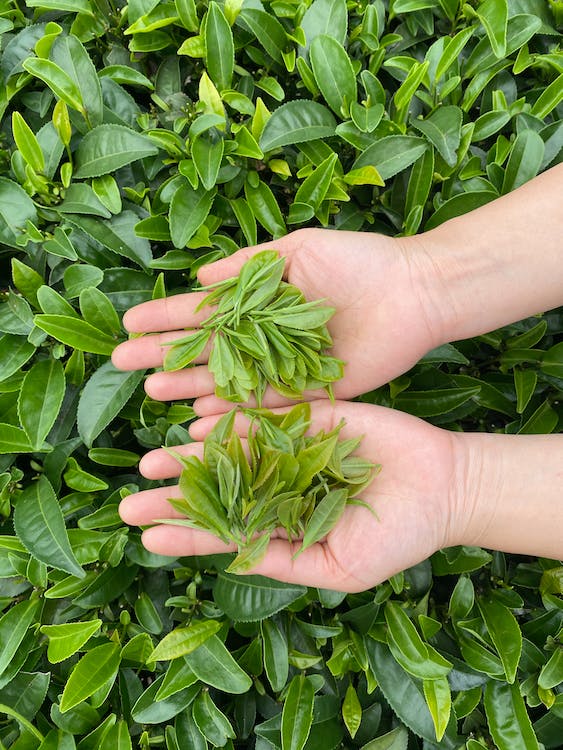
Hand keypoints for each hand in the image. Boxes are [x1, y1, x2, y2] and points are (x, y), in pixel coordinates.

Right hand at [111, 227, 443, 412]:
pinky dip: (232, 411)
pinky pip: (264, 406)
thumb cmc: (358, 261)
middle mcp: (267, 337)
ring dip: (189, 384)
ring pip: (228, 380)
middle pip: (207, 349)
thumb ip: (248, 266)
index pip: (204, 312)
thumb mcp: (297, 250)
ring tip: (153, 391)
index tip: (128, 323)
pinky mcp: (309, 393)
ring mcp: (285, 367)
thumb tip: (198, 276)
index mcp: (261, 301)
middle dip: (164, 354)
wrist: (412, 291)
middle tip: (122, 363)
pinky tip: (199, 416)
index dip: (166, 317)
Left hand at [118, 400, 457, 591]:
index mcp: (285, 526)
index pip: (226, 530)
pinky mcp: (308, 418)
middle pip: (219, 489)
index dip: (187, 533)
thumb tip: (229, 558)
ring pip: (232, 452)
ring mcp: (292, 451)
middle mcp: (280, 486)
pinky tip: (198, 425)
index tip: (147, 536)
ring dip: (191, 457)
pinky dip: (230, 421)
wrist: (442, 484)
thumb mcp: (339, 566)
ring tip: (152, 461)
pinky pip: (263, 418)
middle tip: (132, 499)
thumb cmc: (396, 537)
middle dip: (176, 494)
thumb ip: (285, 557)